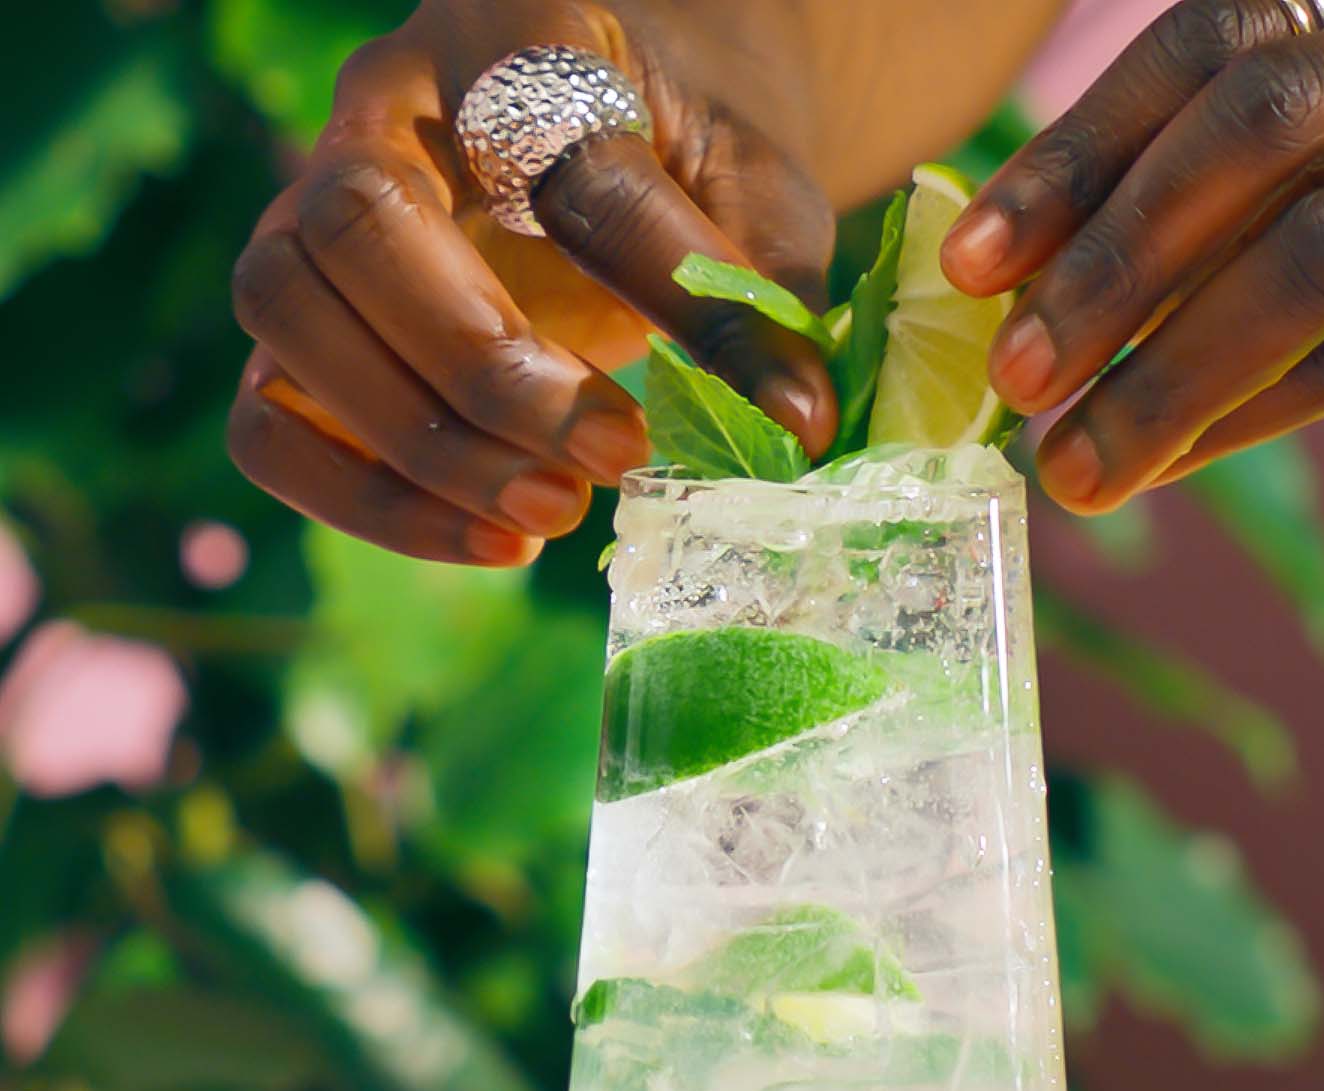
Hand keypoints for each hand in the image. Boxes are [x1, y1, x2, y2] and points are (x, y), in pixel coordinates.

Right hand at [228, 0, 837, 564]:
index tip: (721, 407)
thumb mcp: (754, 195)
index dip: (637, 284)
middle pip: (357, 227)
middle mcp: (386, 110)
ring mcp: (318, 215)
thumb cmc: (689, 157)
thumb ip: (759, 293)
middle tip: (615, 460)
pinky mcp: (307, 327)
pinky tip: (492, 543)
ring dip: (417, 447)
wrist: (628, 132)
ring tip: (553, 515)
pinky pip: (268, 422)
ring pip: (283, 314)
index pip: (552, 150)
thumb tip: (791, 428)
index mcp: (517, 40)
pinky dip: (364, 501)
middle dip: (482, 377)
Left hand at [943, 0, 1323, 512]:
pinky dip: (1256, 416)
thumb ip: (1274, 181)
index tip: (969, 263)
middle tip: (1011, 374)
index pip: (1225, 34)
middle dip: (1109, 261)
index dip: (1079, 151)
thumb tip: (1061, 293)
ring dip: (1168, 374)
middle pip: (1263, 122)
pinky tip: (1173, 463)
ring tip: (1071, 467)